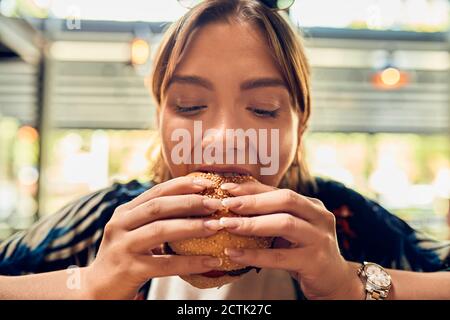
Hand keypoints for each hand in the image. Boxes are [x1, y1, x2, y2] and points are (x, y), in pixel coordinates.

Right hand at [83, 176, 223, 298]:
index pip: (156, 192)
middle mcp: (120, 225)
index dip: (182, 185)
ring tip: (216, 226)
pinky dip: (190, 262)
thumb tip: (194, 207)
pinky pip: (165, 264)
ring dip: (192, 227)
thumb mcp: (134, 232)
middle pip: (158, 207)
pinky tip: (211, 261)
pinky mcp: (129, 269)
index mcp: (125, 212)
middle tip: (216, 203)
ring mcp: (123, 246)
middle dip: (190, 202)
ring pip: (160, 230)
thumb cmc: (124, 258)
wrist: (96, 290)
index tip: (206, 183)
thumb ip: (154, 219)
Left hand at [209, 180, 363, 299]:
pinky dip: (254, 255)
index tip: (227, 188)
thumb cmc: (304, 252)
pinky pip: (280, 257)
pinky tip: (234, 254)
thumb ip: (272, 216)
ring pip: (285, 224)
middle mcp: (320, 217)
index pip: (279, 190)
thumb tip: (235, 202)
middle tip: (225, 204)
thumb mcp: (292, 230)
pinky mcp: (316, 261)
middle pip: (286, 200)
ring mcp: (320, 238)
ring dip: (252, 224)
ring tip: (226, 225)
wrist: (333, 281)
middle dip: (253, 201)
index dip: (252, 188)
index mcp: (312, 205)